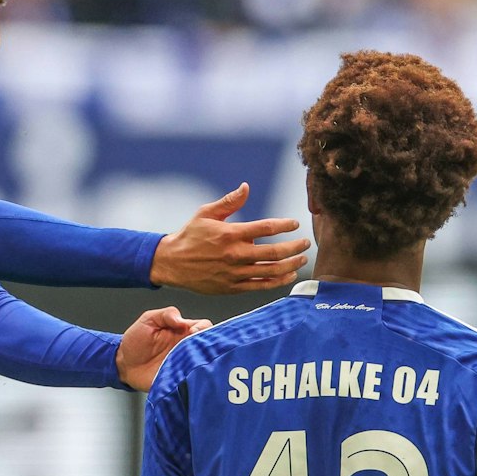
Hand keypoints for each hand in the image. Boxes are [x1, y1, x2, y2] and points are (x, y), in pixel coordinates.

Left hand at [117, 307, 213, 389]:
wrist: (123, 364)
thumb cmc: (136, 341)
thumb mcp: (148, 319)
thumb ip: (166, 314)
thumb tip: (182, 320)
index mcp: (183, 331)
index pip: (204, 326)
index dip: (204, 328)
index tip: (194, 331)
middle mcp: (187, 348)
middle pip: (209, 346)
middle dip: (205, 346)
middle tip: (193, 347)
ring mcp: (185, 365)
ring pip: (203, 364)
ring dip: (198, 362)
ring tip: (187, 361)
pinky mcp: (179, 380)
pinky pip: (192, 381)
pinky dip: (191, 379)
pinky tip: (183, 375)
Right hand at [149, 183, 309, 294]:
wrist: (171, 263)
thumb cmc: (189, 235)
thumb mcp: (206, 213)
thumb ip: (230, 202)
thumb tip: (246, 187)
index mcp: (230, 234)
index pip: (266, 228)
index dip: (285, 225)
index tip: (294, 223)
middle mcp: (235, 255)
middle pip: (274, 252)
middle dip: (294, 247)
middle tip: (305, 243)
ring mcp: (234, 273)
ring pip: (270, 271)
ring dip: (290, 265)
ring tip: (301, 259)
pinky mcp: (232, 287)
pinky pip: (260, 286)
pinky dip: (277, 281)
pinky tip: (288, 275)